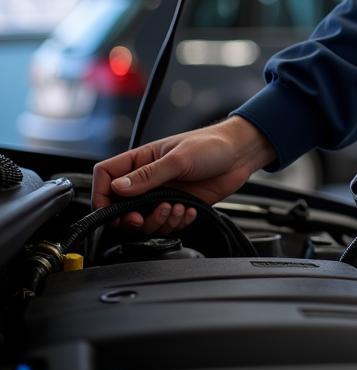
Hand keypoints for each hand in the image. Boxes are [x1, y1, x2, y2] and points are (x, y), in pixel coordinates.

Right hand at [92, 115, 275, 235]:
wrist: (241, 154)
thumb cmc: (212, 145)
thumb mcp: (179, 159)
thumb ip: (148, 175)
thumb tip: (117, 188)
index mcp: (141, 160)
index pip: (105, 176)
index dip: (102, 195)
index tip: (111, 210)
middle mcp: (148, 179)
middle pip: (121, 207)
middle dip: (131, 218)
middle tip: (143, 218)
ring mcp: (164, 193)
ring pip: (144, 220)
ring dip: (158, 221)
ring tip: (176, 208)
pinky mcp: (180, 205)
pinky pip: (168, 224)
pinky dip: (177, 222)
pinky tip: (190, 210)